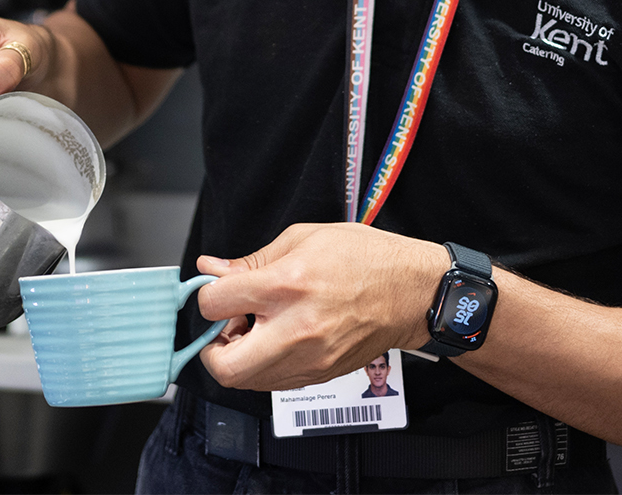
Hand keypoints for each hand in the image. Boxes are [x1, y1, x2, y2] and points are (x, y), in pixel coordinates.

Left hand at [194, 223, 447, 390]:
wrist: (412, 293)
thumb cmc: (365, 258)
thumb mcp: (303, 238)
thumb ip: (252, 260)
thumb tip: (211, 271)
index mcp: (288, 285)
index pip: (215, 304)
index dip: (208, 294)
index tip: (219, 289)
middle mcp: (296, 329)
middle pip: (223, 365)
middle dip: (212, 346)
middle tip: (228, 324)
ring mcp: (309, 360)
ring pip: (245, 381)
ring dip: (238, 357)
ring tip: (257, 328)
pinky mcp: (319, 376)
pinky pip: (272, 383)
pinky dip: (262, 365)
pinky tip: (277, 338)